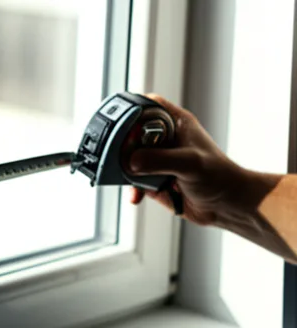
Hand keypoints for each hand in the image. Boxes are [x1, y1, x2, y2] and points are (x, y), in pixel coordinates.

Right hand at [128, 94, 247, 225]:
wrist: (225, 206)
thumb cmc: (219, 176)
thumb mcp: (189, 164)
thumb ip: (159, 160)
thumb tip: (131, 162)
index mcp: (175, 124)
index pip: (148, 106)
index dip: (132, 110)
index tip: (117, 122)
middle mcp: (163, 139)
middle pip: (132, 133)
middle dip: (121, 146)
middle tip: (116, 156)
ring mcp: (157, 160)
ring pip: (129, 158)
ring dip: (124, 170)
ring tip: (129, 180)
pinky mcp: (152, 179)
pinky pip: (133, 180)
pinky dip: (131, 189)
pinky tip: (136, 197)